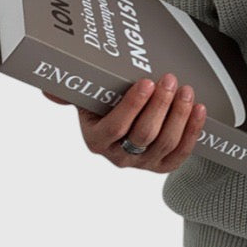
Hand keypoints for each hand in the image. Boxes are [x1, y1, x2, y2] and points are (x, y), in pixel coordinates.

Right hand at [41, 72, 206, 171]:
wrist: (128, 122)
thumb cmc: (107, 105)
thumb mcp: (87, 97)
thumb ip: (69, 92)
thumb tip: (47, 89)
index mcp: (96, 139)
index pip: (116, 127)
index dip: (133, 106)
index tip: (147, 82)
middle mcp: (119, 156)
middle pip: (144, 134)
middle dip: (160, 105)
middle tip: (170, 80)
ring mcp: (143, 163)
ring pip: (166, 142)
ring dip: (179, 115)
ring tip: (186, 90)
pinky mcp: (163, 166)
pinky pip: (182, 152)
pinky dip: (193, 131)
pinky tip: (199, 110)